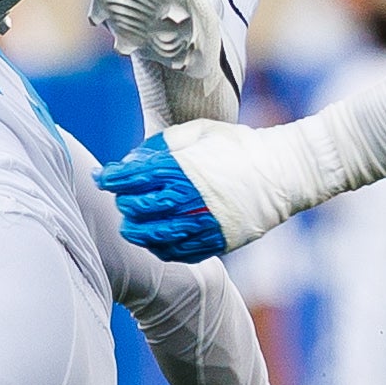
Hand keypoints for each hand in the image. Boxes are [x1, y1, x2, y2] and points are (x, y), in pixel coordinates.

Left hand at [99, 124, 259, 260]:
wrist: (282, 172)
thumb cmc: (239, 146)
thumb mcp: (201, 132)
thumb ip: (166, 144)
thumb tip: (136, 159)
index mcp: (181, 168)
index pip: (133, 177)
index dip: (112, 178)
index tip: (103, 177)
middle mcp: (188, 198)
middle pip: (139, 208)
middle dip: (124, 203)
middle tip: (121, 199)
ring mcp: (202, 222)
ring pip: (155, 235)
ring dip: (137, 231)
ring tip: (129, 226)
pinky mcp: (216, 240)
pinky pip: (180, 252)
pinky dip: (161, 249)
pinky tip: (155, 242)